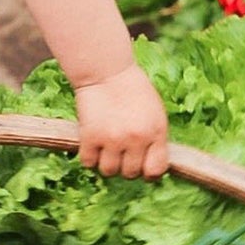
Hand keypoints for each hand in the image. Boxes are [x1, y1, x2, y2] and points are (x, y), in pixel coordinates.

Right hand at [74, 64, 168, 178]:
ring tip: (105, 151)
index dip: (148, 173)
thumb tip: (150, 164)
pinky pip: (89, 162)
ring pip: (109, 171)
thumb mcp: (155, 113)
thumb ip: (155, 138)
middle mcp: (136, 139)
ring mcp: (112, 139)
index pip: (156, 169)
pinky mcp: (90, 137)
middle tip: (121, 154)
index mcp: (156, 132)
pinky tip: (92, 146)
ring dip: (106, 164)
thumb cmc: (132, 89)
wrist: (105, 71)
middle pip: (130, 173)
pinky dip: (89, 157)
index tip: (142, 168)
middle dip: (125, 166)